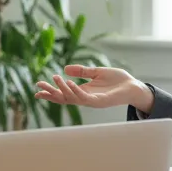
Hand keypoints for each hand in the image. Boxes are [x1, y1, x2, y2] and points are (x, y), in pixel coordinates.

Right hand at [34, 65, 154, 112]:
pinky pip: (84, 97)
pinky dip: (75, 91)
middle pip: (63, 98)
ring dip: (61, 89)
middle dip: (50, 93)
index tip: (38, 87)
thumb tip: (65, 68)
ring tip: (54, 78)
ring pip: (71, 97)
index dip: (51, 91)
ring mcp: (92, 101)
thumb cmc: (118, 80)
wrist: (133, 86)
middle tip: (38, 87)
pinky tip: (68, 83)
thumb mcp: (97, 72)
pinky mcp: (99, 102)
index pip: (63, 93)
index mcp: (84, 91)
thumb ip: (82, 71)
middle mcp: (85, 98)